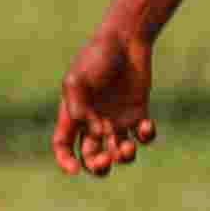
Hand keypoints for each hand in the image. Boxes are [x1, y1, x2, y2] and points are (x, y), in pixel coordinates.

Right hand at [51, 26, 159, 176]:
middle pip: (92, 157)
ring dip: (123, 156)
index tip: (73, 170)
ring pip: (118, 152)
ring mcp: (117, 119)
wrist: (125, 40)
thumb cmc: (96, 56)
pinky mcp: (138, 113)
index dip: (65, 161)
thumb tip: (93, 132)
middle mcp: (94, 122)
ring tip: (127, 147)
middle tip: (106, 160)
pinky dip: (146, 136)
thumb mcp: (78, 78)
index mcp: (73, 115)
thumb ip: (78, 105)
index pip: (63, 146)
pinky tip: (146, 126)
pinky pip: (143, 136)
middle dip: (98, 166)